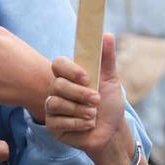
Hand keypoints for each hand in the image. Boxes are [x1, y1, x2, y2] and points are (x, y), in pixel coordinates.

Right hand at [43, 34, 125, 164]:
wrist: (112, 130)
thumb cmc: (109, 103)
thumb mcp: (111, 80)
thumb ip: (107, 58)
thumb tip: (107, 34)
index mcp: (69, 76)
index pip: (58, 64)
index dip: (70, 70)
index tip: (86, 78)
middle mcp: (57, 90)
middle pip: (57, 85)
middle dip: (80, 94)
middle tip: (96, 100)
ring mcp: (52, 108)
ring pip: (56, 103)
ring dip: (80, 110)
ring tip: (93, 114)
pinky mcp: (52, 126)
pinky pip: (58, 121)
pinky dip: (78, 123)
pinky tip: (88, 124)